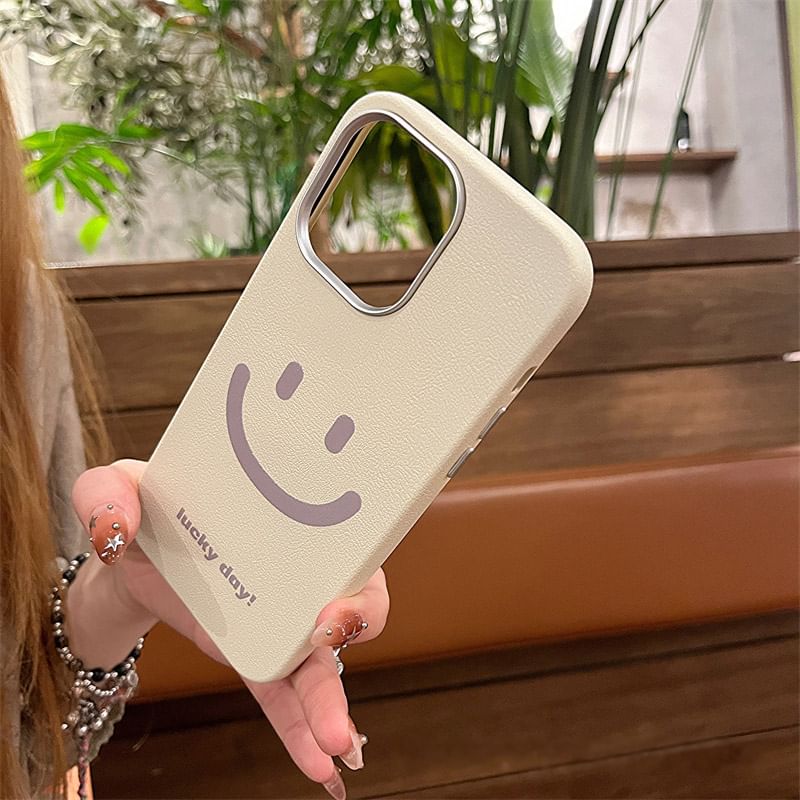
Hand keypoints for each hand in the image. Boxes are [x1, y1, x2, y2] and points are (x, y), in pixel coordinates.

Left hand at [71, 459, 389, 799]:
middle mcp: (293, 567)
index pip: (339, 529)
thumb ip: (107, 494)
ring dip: (333, 700)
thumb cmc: (143, 511)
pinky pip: (284, 695)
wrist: (126, 561)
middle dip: (358, 619)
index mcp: (280, 517)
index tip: (331, 584)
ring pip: (321, 660)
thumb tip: (116, 529)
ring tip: (336, 744)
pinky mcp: (252, 656)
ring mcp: (276, 617)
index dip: (353, 556)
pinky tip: (318, 766)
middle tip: (331, 638)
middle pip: (350, 592)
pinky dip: (300, 730)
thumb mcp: (117, 487)